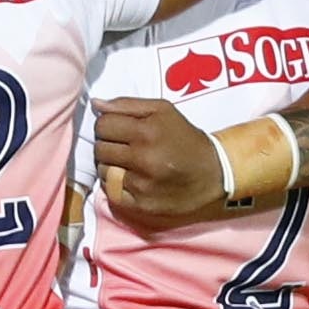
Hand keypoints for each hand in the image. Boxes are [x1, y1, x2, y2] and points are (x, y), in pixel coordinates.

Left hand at [92, 94, 243, 229]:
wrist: (213, 173)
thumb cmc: (184, 138)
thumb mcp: (163, 110)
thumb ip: (126, 104)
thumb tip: (95, 104)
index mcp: (147, 131)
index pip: (102, 125)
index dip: (107, 125)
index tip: (118, 128)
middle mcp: (143, 158)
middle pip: (99, 148)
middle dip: (108, 144)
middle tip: (124, 146)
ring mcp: (141, 184)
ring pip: (102, 170)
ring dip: (110, 165)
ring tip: (129, 162)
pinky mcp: (141, 204)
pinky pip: (111, 191)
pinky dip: (116, 184)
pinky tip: (132, 179)